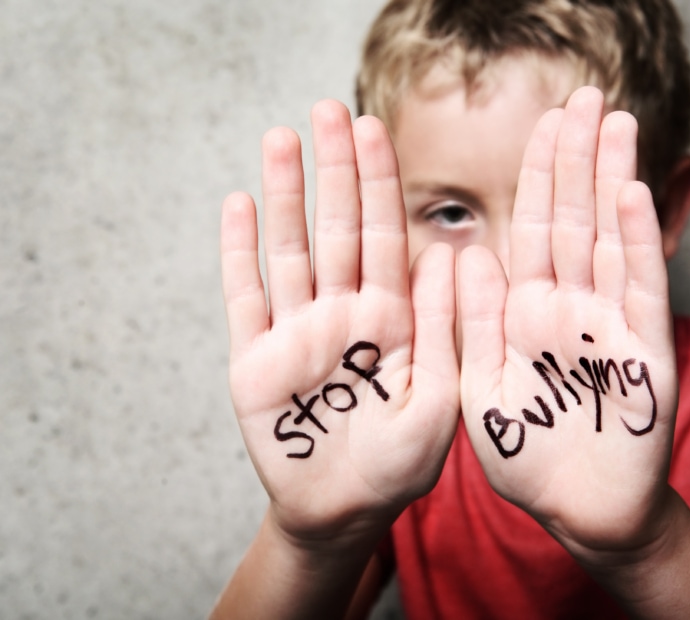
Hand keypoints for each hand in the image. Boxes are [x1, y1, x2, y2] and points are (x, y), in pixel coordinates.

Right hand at [221, 100, 459, 545]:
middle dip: (333, 170)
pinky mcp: (253, 359)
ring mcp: (295, 332)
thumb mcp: (439, 400)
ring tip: (281, 139)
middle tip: (328, 109)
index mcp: (391, 319)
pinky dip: (239, 252)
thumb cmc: (398, 465)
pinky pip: (245, 297)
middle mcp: (342, 314)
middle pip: (335, 228)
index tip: (375, 128)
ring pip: (289, 250)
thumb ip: (443, 327)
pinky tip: (239, 204)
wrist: (342, 511)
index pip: (384, 236)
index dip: (378, 183)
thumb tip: (450, 252)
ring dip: (285, 195)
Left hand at [458, 86, 677, 559]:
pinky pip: (638, 292)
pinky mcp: (643, 355)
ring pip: (609, 241)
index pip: (530, 231)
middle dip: (576, 161)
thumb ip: (474, 320)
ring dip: (610, 183)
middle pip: (571, 222)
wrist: (578, 512)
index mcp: (523, 312)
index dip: (537, 177)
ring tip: (614, 124)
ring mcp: (607, 326)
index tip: (543, 124)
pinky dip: (637, 245)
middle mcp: (566, 309)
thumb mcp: (480, 385)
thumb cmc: (525, 454)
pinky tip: (630, 196)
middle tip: (585, 97)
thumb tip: (462, 251)